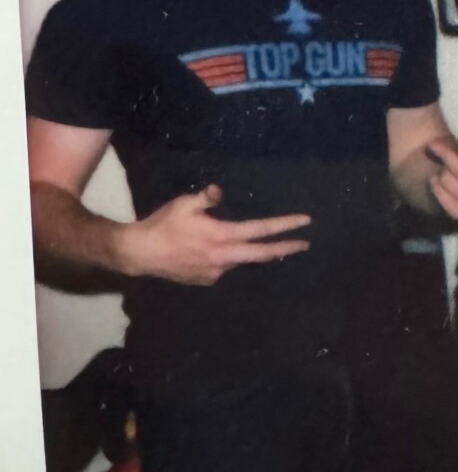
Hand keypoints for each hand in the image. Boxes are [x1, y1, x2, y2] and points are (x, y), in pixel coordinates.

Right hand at [121, 186, 310, 285]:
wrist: (139, 254)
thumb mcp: (185, 204)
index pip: (260, 230)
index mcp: (222, 235)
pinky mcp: (206, 280)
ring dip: (254, 252)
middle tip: (304, 244)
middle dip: (285, 248)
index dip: (284, 226)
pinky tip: (222, 251)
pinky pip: (225, 266)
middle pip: (262, 254)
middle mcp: (223, 257)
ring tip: (267, 245)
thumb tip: (219, 191)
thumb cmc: (163, 225)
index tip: (304, 223)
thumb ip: (207, 198)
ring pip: (242, 260)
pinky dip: (231, 258)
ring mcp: (215, 272)